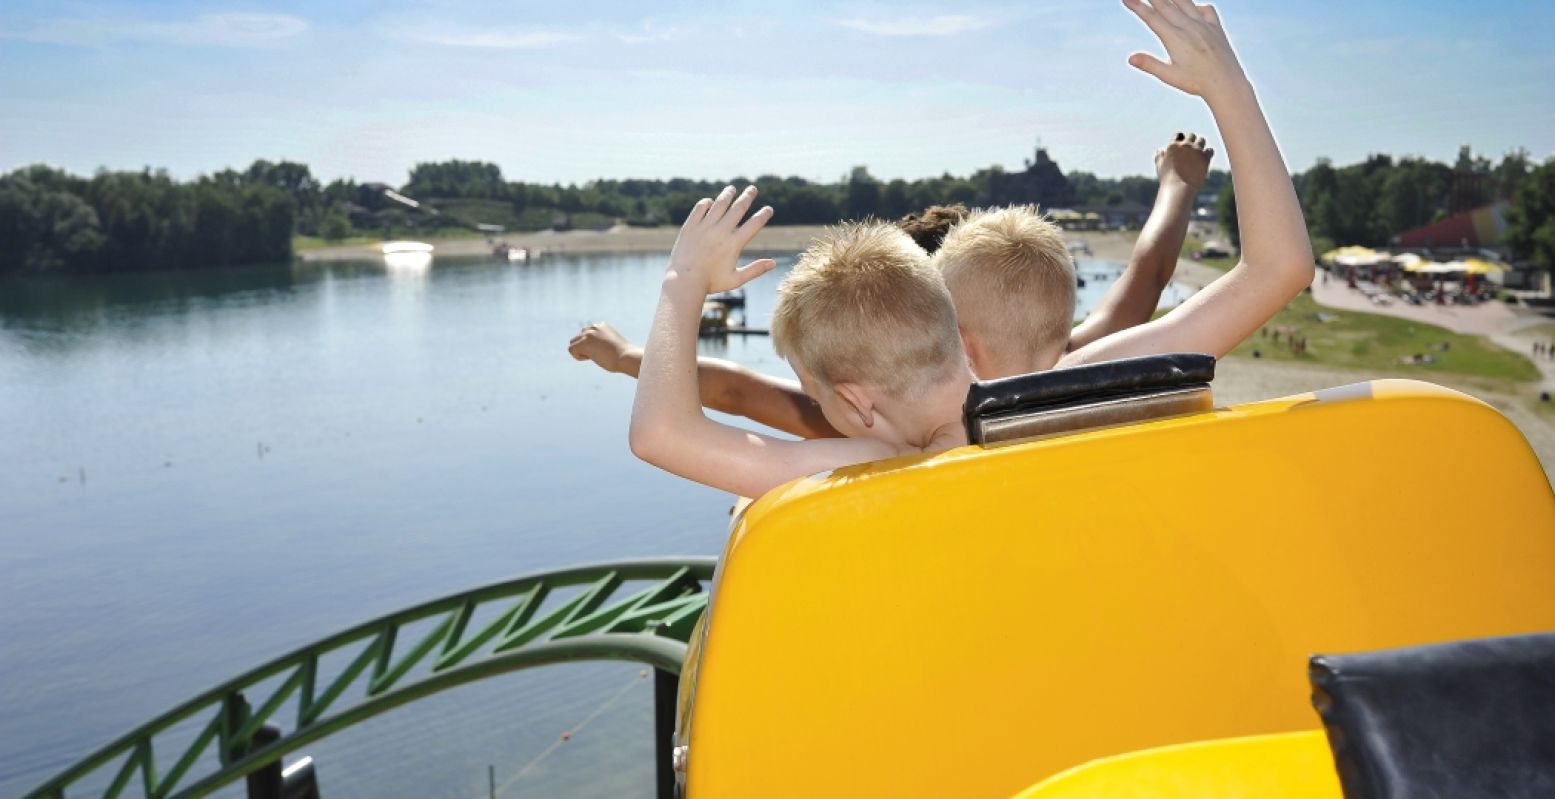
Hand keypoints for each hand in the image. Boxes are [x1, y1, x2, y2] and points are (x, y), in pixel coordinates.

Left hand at [569, 321, 636, 372]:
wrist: (626, 357)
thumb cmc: (623, 355)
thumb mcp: (612, 344)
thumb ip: (602, 342)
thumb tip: (594, 349)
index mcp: (602, 325)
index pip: (588, 333)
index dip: (592, 344)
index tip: (603, 351)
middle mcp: (594, 327)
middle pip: (579, 336)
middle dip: (585, 347)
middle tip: (598, 354)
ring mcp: (588, 334)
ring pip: (573, 342)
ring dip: (581, 351)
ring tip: (593, 356)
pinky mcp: (583, 342)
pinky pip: (571, 350)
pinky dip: (578, 356)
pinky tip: (590, 358)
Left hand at [668, 185, 776, 293]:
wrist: (684, 282)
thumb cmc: (711, 283)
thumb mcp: (736, 279)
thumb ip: (755, 270)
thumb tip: (774, 263)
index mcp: (734, 243)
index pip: (754, 224)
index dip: (763, 215)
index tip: (768, 209)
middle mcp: (721, 231)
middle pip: (738, 208)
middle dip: (748, 196)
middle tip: (753, 188)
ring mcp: (704, 227)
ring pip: (719, 204)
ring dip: (728, 194)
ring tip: (732, 188)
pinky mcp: (690, 226)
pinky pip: (700, 208)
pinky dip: (706, 202)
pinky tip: (710, 202)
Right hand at [1122, 0, 1247, 101]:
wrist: (1226, 83)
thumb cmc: (1197, 83)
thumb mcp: (1170, 76)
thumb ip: (1150, 64)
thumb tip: (1131, 58)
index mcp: (1175, 39)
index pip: (1152, 18)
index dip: (1138, 6)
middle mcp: (1189, 27)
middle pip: (1166, 5)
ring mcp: (1204, 25)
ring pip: (1185, 2)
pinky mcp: (1216, 28)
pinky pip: (1206, 9)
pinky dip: (1196, 6)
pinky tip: (1193, 8)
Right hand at [1155, 132, 1212, 188]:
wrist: (1178, 188)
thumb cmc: (1167, 179)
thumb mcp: (1160, 167)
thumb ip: (1159, 157)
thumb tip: (1161, 150)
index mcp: (1173, 146)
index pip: (1178, 135)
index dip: (1180, 140)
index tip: (1182, 146)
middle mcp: (1185, 145)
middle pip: (1191, 135)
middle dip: (1191, 141)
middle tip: (1191, 149)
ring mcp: (1196, 150)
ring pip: (1201, 140)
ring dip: (1200, 145)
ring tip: (1198, 153)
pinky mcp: (1205, 157)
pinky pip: (1209, 150)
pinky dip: (1208, 153)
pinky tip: (1205, 159)